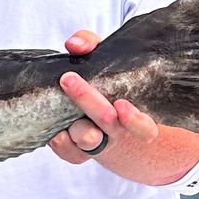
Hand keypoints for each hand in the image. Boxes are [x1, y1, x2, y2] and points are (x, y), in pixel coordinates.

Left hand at [52, 29, 198, 182]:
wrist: (103, 116)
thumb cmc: (107, 83)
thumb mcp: (105, 59)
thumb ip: (91, 44)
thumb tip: (75, 45)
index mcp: (135, 115)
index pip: (144, 127)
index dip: (134, 119)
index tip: (121, 104)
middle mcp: (118, 132)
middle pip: (107, 123)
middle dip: (88, 101)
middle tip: (68, 79)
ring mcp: (98, 144)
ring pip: (87, 141)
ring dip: (76, 127)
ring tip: (62, 108)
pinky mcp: (79, 153)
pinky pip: (70, 154)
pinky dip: (60, 142)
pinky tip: (54, 131)